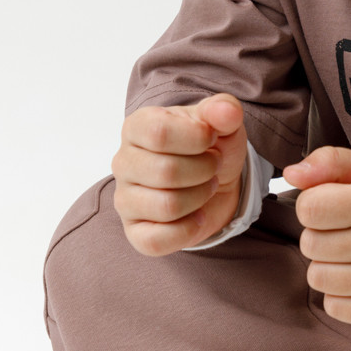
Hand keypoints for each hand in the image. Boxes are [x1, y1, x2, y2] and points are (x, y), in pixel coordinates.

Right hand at [112, 93, 247, 255]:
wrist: (218, 181)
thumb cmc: (212, 147)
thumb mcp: (222, 122)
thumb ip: (223, 110)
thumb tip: (227, 111)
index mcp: (137, 127)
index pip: (159, 133)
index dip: (198, 139)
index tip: (211, 139)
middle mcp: (123, 162)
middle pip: (167, 172)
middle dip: (206, 170)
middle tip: (213, 166)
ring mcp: (125, 199)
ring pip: (167, 206)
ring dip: (201, 197)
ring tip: (206, 187)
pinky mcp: (135, 232)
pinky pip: (158, 240)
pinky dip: (189, 229)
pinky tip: (196, 215)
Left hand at [283, 147, 350, 327]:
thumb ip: (330, 162)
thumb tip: (291, 174)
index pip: (309, 208)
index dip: (313, 205)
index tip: (333, 206)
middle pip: (310, 245)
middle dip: (320, 236)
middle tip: (347, 232)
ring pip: (318, 278)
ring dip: (327, 266)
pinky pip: (333, 306)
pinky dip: (340, 294)